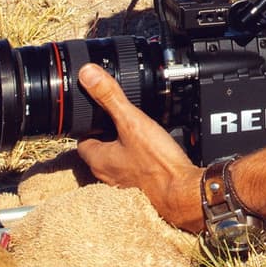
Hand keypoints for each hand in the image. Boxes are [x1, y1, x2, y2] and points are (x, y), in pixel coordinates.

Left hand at [72, 63, 204, 231]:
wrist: (183, 192)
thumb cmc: (157, 163)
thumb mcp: (132, 122)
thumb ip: (110, 97)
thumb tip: (87, 74)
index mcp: (98, 159)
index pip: (82, 139)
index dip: (89, 125)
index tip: (98, 114)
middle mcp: (106, 175)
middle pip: (100, 150)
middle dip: (108, 135)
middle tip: (122, 120)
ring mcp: (123, 184)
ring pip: (117, 161)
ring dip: (124, 149)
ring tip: (138, 134)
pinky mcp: (141, 189)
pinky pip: (134, 170)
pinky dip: (140, 160)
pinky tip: (153, 152)